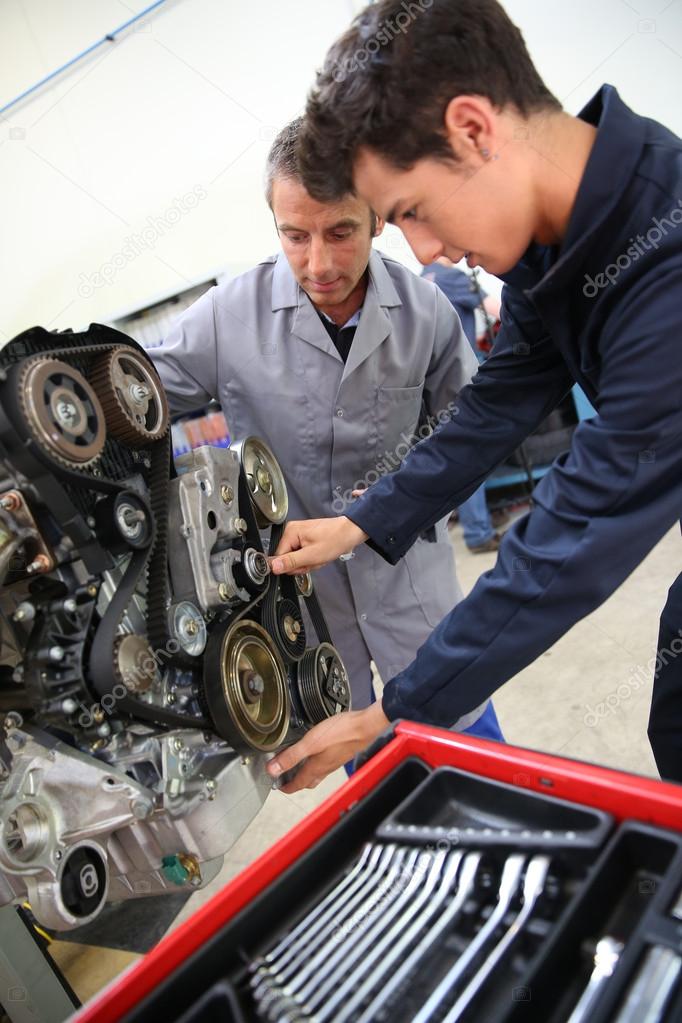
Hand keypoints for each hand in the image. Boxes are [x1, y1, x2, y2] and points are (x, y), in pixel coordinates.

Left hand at [267, 703, 389, 792]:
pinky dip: (315, 762)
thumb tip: (273, 769)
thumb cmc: (342, 732)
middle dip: (295, 782)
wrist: (365, 726)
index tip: (277, 786)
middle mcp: (325, 768)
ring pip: (317, 773)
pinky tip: (315, 752)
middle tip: (285, 778)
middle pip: (307, 781)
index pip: (297, 784)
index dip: (285, 787)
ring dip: (305, 772)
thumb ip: (291, 755)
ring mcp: (334, 761)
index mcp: (316, 767)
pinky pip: (325, 764)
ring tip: (296, 764)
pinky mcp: (340, 753)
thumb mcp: (311, 742)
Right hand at [270, 516, 367, 574]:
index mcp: (290, 532)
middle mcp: (292, 531)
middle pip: (287, 558)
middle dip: (302, 564)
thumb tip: (273, 567)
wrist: (350, 532)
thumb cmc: (335, 539)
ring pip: (296, 558)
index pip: (279, 557)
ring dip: (308, 562)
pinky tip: (319, 554)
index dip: (292, 566)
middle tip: (314, 560)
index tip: (304, 564)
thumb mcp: (312, 555)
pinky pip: (302, 554)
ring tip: (319, 556)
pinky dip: (311, 558)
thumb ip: (291, 562)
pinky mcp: (305, 538)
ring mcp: (299, 535)